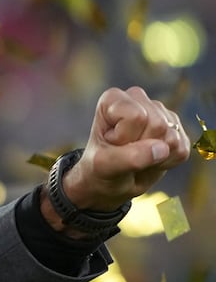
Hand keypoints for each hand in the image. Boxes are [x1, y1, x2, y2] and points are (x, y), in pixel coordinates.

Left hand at [63, 86, 189, 211]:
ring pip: (172, 137)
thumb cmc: (100, 169)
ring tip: (136, 156)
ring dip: (154, 157)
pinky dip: (166, 163)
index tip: (111, 143)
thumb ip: (129, 157)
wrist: (112, 182)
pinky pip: (181, 150)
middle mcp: (139, 99)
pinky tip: (150, 159)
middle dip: (141, 147)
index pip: (136, 116)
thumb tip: (162, 148)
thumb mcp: (103, 165)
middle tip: (124, 153)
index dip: (125, 138)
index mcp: (114, 99)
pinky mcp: (177, 130)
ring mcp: (161, 112)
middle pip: (158, 125)